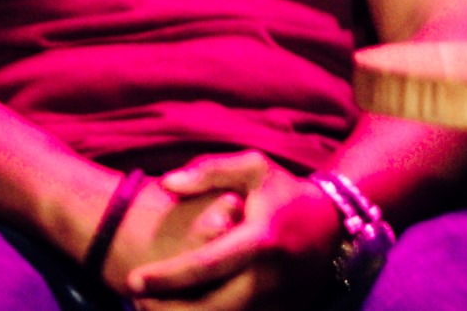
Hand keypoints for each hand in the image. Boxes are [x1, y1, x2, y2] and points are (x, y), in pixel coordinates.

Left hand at [119, 152, 345, 310]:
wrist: (334, 226)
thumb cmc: (284, 194)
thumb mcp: (254, 169)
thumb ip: (210, 171)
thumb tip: (168, 183)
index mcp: (260, 239)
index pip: (205, 266)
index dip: (166, 277)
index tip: (132, 280)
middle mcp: (268, 277)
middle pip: (208, 308)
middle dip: (166, 308)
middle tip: (136, 299)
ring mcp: (275, 302)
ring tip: (152, 306)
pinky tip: (186, 308)